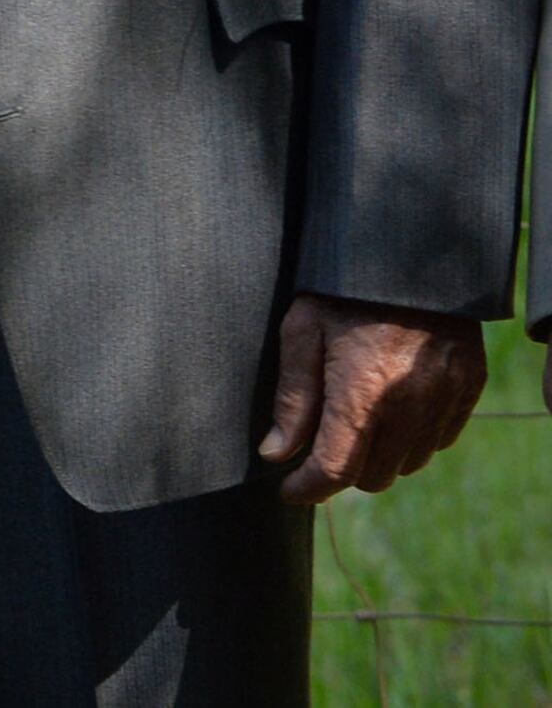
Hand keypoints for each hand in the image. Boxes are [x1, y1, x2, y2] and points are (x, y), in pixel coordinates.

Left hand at [259, 292, 483, 504]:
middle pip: (373, 476)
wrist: (411, 253)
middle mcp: (410, 405)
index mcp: (362, 393)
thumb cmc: (342, 289)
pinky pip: (440, 439)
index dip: (307, 488)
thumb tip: (275, 452)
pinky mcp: (469, 387)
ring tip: (355, 424)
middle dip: (341, 470)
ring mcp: (445, 398)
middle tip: (318, 446)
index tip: (289, 490)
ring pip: (408, 463)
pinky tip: (392, 411)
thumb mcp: (301, 332)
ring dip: (378, 456)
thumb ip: (292, 398)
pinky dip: (413, 438)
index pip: (335, 469)